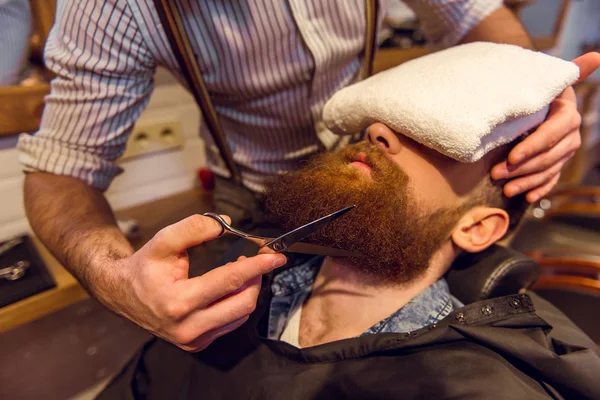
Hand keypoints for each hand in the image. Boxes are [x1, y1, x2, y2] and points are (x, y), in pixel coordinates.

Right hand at [103, 214, 286, 351]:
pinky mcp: (196, 344)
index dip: (256, 266)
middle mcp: (187, 328)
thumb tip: (226, 225)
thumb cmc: (144, 267)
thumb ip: (193, 229)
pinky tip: (230, 287)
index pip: (229, 282)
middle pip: (242, 303)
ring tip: (240, 269)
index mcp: (177, 302)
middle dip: (256, 278)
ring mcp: (192, 340)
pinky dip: (237, 303)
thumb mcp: (163, 240)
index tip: (276, 256)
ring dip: (248, 290)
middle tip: (256, 259)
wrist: (123, 295)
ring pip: (240, 315)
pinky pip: (230, 324)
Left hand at [491, 52, 599, 202]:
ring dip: (527, 182)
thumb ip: (569, 71)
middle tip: (496, 174)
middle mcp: (571, 134)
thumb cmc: (536, 88)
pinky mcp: (557, 162)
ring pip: (548, 170)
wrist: (536, 98)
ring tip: (506, 189)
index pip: (551, 134)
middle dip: (522, 167)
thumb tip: (598, 56)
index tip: (511, 157)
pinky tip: (528, 198)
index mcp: (568, 114)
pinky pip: (551, 179)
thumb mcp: (546, 81)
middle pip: (548, 156)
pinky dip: (540, 189)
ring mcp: (565, 151)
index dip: (532, 147)